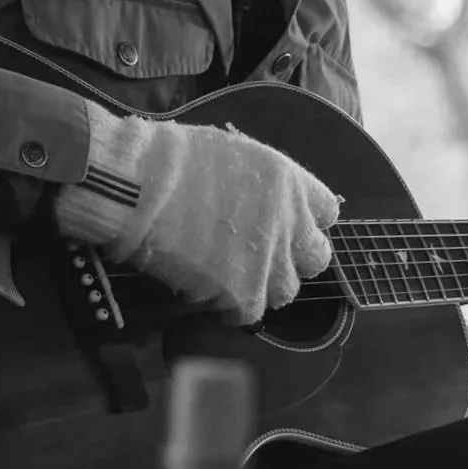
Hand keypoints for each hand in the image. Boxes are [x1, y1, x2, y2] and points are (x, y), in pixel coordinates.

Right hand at [54, 106, 340, 327]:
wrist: (141, 184)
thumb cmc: (173, 159)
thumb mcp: (234, 154)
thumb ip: (261, 184)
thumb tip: (258, 203)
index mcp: (290, 182)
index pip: (326, 213)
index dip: (302, 222)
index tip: (279, 227)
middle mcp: (291, 222)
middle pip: (315, 258)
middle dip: (289, 259)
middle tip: (257, 258)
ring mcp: (269, 259)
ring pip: (285, 291)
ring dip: (260, 286)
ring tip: (226, 276)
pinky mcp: (243, 292)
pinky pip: (250, 314)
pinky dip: (230, 308)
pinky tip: (206, 291)